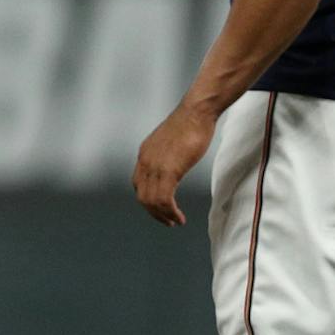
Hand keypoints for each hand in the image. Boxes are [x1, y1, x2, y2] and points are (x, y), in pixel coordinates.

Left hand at [133, 102, 217, 226]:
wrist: (197, 112)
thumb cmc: (190, 124)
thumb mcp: (171, 142)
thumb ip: (167, 155)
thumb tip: (173, 165)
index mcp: (144, 154)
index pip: (138, 184)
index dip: (147, 200)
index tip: (160, 208)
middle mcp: (145, 161)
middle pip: (142, 196)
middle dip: (154, 213)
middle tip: (168, 221)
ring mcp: (155, 166)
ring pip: (151, 201)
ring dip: (163, 216)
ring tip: (175, 221)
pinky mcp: (169, 170)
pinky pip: (164, 199)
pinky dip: (170, 212)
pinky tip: (179, 217)